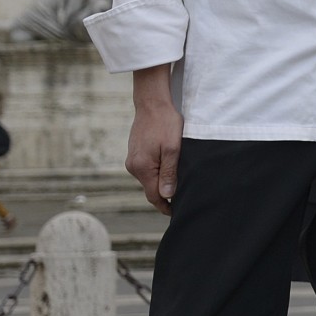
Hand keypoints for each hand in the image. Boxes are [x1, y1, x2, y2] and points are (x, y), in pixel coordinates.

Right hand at [125, 67, 183, 213]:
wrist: (152, 103)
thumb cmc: (165, 124)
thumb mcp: (173, 149)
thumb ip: (169, 173)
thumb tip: (167, 195)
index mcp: (142, 168)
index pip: (153, 196)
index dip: (166, 206)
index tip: (177, 212)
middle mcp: (133, 166)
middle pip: (150, 189)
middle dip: (165, 196)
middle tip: (182, 200)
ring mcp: (133, 159)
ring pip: (149, 179)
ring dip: (161, 183)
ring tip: (178, 184)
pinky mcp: (135, 153)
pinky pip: (147, 169)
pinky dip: (157, 173)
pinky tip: (168, 169)